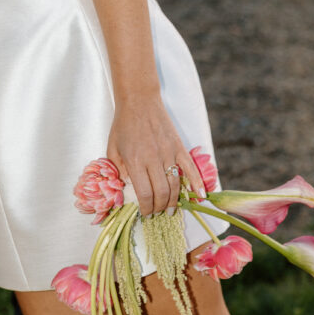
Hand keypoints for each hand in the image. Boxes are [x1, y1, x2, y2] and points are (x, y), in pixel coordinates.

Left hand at [107, 93, 205, 215]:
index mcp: (135, 161)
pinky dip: (197, 183)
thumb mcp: (113, 150)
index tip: (146, 214)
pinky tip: (201, 196)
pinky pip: (190, 168)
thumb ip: (118, 172)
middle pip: (161, 193)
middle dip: (159, 208)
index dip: (146, 209)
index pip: (145, 194)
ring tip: (171, 210)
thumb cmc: (123, 126)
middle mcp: (153, 159)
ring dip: (174, 201)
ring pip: (175, 185)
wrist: (139, 100)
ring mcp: (168, 153)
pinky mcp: (179, 147)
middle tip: (157, 214)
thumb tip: (126, 190)